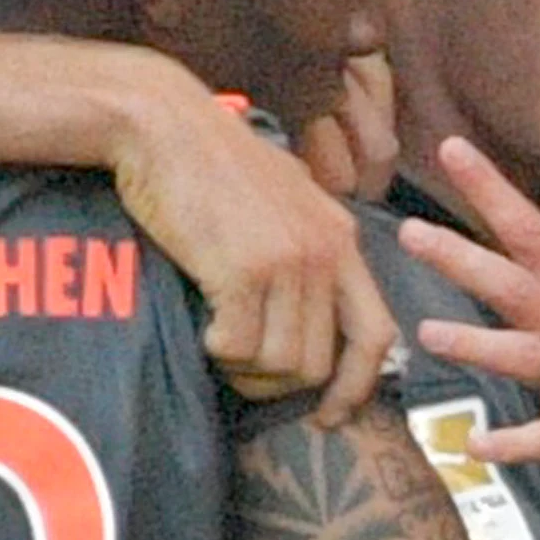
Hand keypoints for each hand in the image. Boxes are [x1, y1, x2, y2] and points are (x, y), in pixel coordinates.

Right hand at [107, 69, 396, 422]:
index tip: (330, 414)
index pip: (376, 333)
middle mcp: (325, 251)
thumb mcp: (282, 197)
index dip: (357, 386)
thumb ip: (306, 247)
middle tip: (241, 368)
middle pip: (319, 363)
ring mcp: (288, 261)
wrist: (162, 124)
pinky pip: (239, 347)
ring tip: (218, 340)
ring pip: (282, 364)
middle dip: (278, 383)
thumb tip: (308, 313)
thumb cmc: (210, 162)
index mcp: (341, 237)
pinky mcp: (243, 269)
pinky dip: (217, 350)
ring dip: (245, 369)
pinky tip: (202, 324)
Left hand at [398, 137, 539, 491]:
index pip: (530, 225)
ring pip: (526, 358)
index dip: (489, 188)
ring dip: (478, 346)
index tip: (450, 148)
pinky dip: (513, 444)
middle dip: (461, 259)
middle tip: (411, 233)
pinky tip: (475, 445)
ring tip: (429, 336)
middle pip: (513, 284)